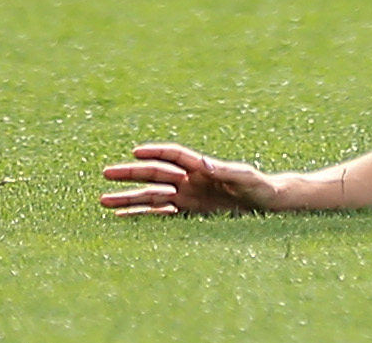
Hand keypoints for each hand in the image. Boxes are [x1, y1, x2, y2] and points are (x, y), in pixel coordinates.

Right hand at [99, 144, 283, 216]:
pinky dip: (141, 215)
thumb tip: (203, 165)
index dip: (155, 152)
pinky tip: (123, 218)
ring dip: (129, 198)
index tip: (135, 152)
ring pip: (151, 196)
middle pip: (155, 175)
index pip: (173, 156)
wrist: (267, 205)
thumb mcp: (244, 178)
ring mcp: (187, 197)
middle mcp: (190, 180)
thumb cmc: (259, 187)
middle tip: (106, 174)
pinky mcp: (188, 213)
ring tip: (104, 201)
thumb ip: (224, 171)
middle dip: (131, 175)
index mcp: (202, 167)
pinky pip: (159, 214)